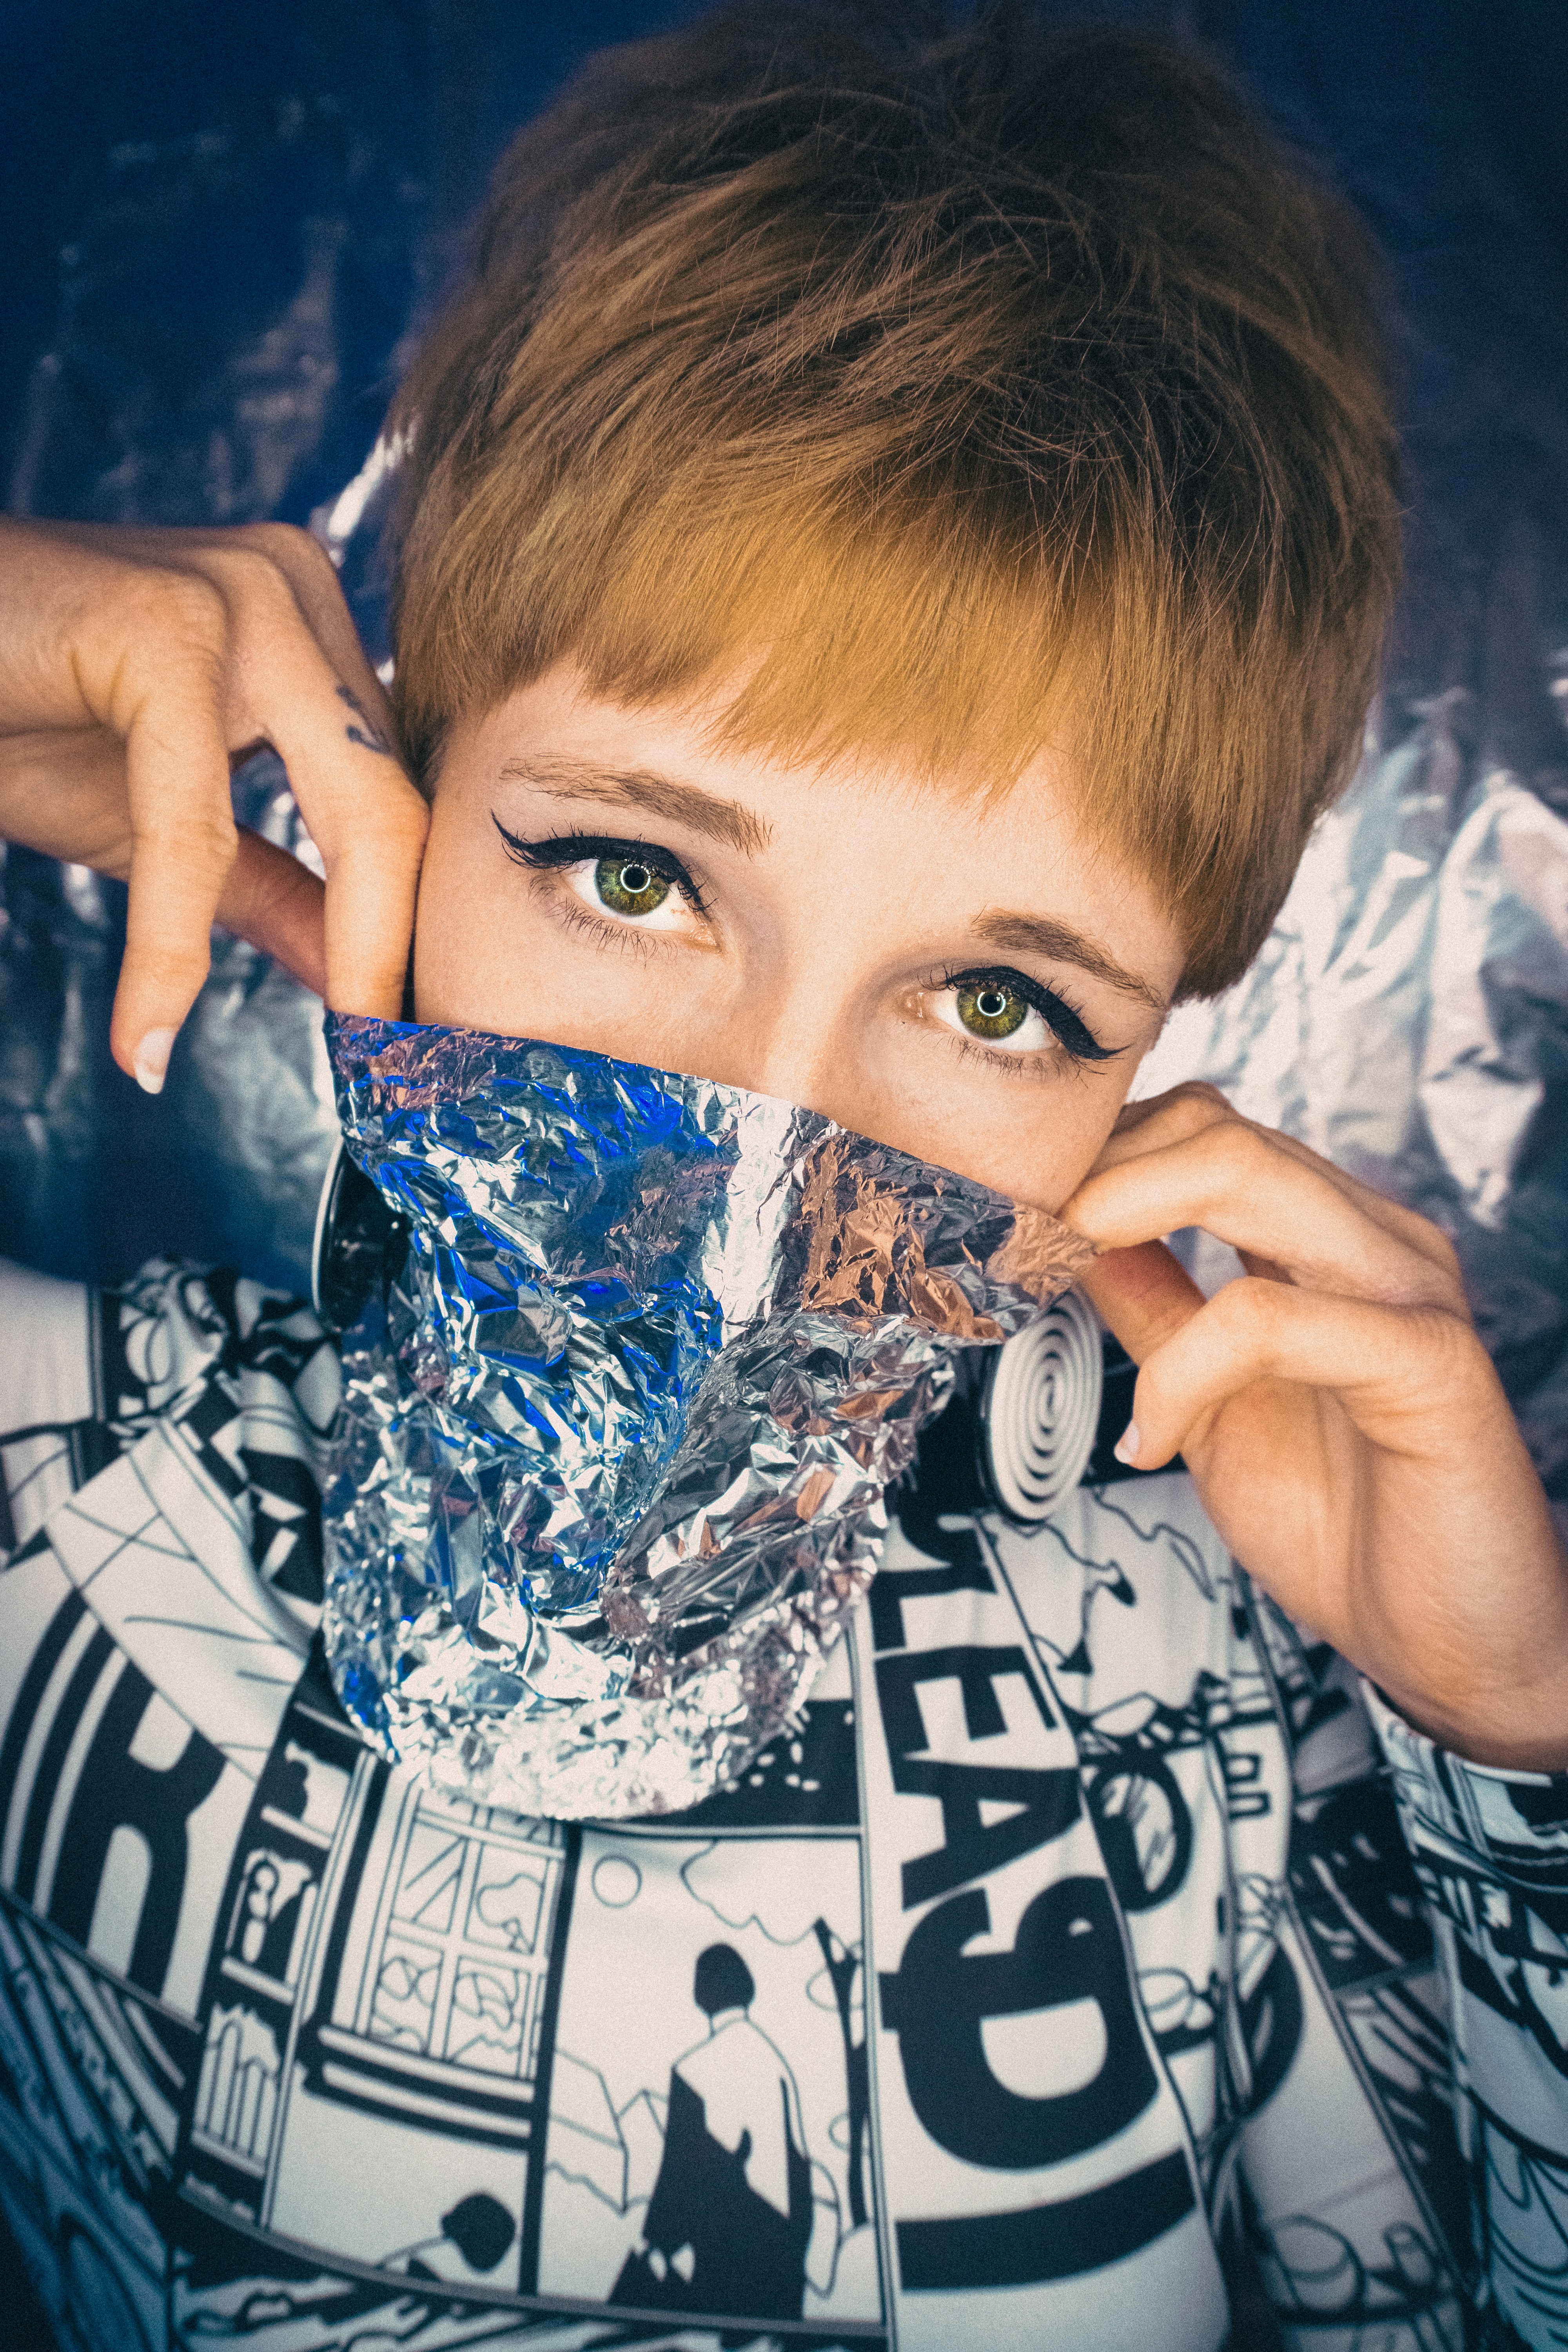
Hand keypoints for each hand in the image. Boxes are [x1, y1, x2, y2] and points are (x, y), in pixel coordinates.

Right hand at [0, 517, 427, 1088]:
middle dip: (405, 955)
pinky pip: (195, 826)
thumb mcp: (166, 829)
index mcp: (313, 624)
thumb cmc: (11, 723)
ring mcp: (240, 594)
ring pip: (348, 813)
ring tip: (349, 1069)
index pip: (401, 795)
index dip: (414, 926)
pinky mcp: (164, 627)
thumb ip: (275, 893)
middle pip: (400, 808)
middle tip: (403, 1072)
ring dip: (352, 958)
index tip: (411, 1037)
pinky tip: (143, 1037)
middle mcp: (295, 588)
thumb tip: (360, 986)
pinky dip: (171, 947)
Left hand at [1064, 1083, 1567, 1769]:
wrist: (1448, 1638)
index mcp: (1329, 1238)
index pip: (1200, 1129)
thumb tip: (1069, 1243)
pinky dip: (1182, 1373)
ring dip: (1122, 1214)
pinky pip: (1268, 1319)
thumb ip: (1154, 1308)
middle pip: (1214, 1127)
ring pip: (1245, 1174)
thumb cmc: (1344, 1521)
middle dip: (1094, 1171)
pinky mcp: (1430, 1360)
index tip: (1010, 1214)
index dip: (1095, 1158)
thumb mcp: (1208, 1395)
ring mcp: (1408, 1288)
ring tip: (1061, 1276)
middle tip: (1021, 1239)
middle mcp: (1374, 1239)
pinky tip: (1151, 1440)